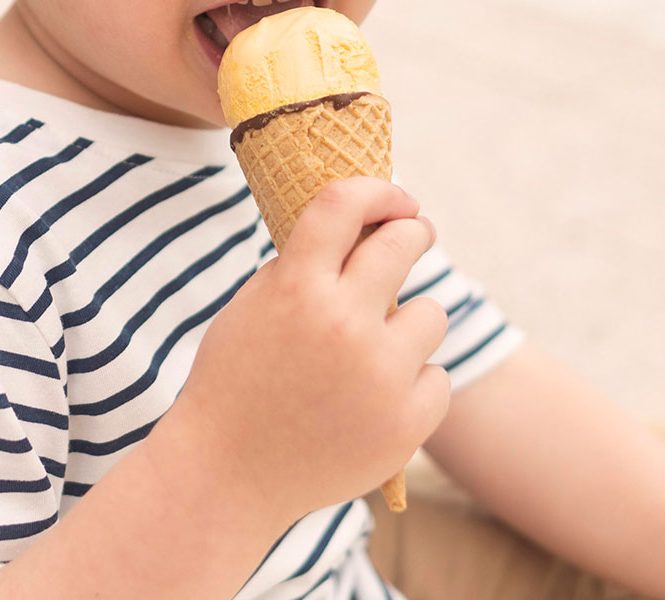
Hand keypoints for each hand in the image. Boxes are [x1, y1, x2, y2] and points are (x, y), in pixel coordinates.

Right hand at [175, 179, 449, 526]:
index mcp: (296, 286)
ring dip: (409, 321)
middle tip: (413, 233)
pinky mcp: (405, 424)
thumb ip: (305, 264)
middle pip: (404, 241)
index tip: (395, 195)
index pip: (345, 203)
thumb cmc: (237, 379)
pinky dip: (413, 383)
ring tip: (374, 347)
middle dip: (413, 230)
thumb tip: (364, 226)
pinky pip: (437, 377)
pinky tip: (375, 399)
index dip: (378, 188)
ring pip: (431, 312)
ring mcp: (379, 376)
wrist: (227, 475)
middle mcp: (342, 323)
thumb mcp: (254, 303)